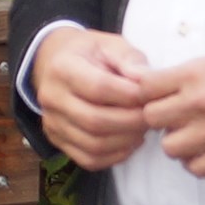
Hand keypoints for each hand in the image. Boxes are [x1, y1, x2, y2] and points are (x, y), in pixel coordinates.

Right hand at [29, 25, 156, 168]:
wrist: (57, 63)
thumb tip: (146, 81)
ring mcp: (52, 122)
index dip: (130, 96)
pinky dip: (115, 156)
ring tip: (144, 128)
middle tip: (153, 116)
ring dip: (126, 140)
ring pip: (93, 144)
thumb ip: (130, 60)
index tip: (151, 95)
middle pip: (95, 121)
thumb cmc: (91, 53)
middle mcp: (51, 98)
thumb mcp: (111, 45)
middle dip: (132, 122)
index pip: (98, 88)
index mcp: (62, 68)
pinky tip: (130, 142)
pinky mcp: (57, 140)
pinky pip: (88, 159)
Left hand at [139, 44, 204, 176]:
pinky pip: (197, 168)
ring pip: (170, 148)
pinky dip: (197, 163)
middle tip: (174, 117)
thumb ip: (191, 74)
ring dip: (177, 142)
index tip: (154, 97)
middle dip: (159, 118)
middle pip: (151, 119)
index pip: (145, 87)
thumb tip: (163, 85)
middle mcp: (201, 103)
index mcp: (197, 74)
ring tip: (192, 136)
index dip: (145, 93)